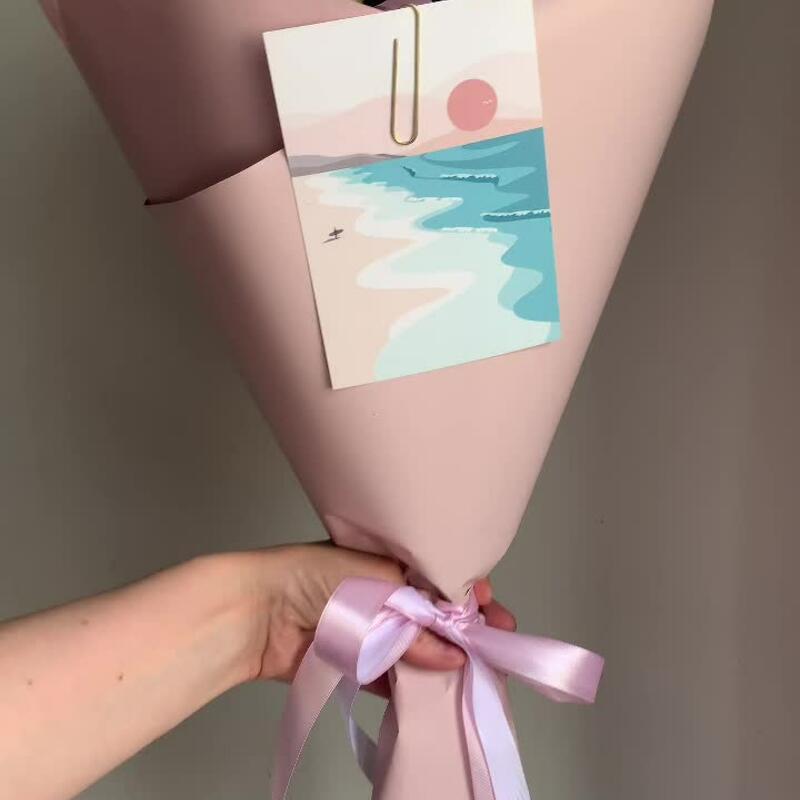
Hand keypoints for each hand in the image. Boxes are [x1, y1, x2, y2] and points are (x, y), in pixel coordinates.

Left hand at [239, 542, 515, 686]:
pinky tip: (438, 693)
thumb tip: (455, 654)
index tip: (493, 610)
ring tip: (478, 674)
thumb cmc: (314, 578)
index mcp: (389, 563)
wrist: (257, 611)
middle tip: (497, 645)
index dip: (467, 594)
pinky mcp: (354, 663)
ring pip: (416, 649)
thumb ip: (417, 623)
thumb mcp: (376, 588)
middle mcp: (383, 596)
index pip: (439, 578)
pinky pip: (391, 677)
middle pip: (433, 617)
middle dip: (465, 631)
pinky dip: (413, 686)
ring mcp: (369, 631)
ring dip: (443, 662)